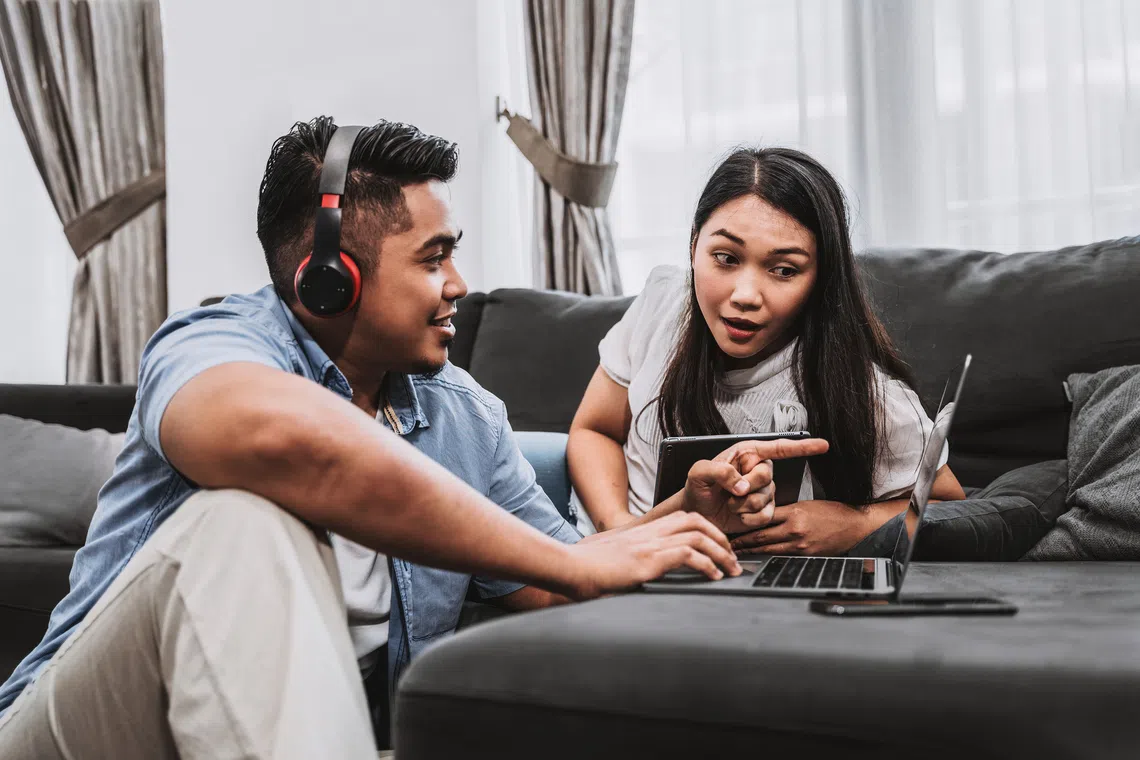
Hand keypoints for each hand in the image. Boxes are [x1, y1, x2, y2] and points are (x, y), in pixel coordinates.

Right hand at [566, 511, 741, 599]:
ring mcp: (648, 545)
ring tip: (731, 569)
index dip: (705, 530)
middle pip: (695, 521)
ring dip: (721, 552)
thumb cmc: (582, 566)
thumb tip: (635, 574)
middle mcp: (648, 533)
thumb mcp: (611, 559)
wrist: (566, 566)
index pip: (681, 519)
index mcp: (641, 531)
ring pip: (698, 536)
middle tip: (732, 558)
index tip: (717, 547)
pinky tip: (714, 577)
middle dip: (720, 538)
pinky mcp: (647, 561)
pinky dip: (707, 565)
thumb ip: (627, 560)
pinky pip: (688, 555)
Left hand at [681, 437, 828, 534]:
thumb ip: (718, 471)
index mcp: (746, 454)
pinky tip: (738, 515)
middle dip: (746, 487)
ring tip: (729, 503)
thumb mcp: (699, 472)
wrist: (697, 513)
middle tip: (730, 491)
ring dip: (742, 505)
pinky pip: (764, 516)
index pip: (778, 448)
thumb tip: (740, 482)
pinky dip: (748, 519)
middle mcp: (757, 471)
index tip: (822, 445)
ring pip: (764, 499)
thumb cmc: (697, 488)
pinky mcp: (762, 511)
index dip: (802, 446)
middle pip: (767, 476)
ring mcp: (762, 492)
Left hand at [729, 500, 874, 555]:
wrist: (854, 526)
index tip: (733, 524)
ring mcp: (800, 545)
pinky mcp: (806, 556)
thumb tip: (765, 514)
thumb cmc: (832, 513)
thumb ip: (786, 511)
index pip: (763, 517)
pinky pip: (782, 557)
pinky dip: (768, 558)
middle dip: (743, 541)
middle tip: (729, 544)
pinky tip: (759, 559)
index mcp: (794, 512)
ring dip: (752, 552)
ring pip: (769, 549)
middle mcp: (795, 529)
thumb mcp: (807, 505)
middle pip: (761, 536)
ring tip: (738, 553)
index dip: (745, 522)